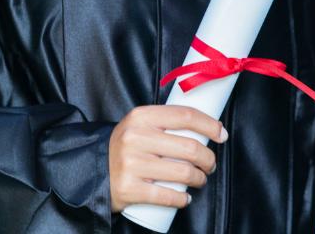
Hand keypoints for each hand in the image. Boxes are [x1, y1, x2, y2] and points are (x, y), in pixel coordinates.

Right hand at [108, 104, 227, 213]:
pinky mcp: (129, 189)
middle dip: (208, 158)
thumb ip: (164, 121)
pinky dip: (183, 199)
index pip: (184, 115)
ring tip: (199, 179)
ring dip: (200, 179)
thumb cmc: (125, 146)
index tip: (221, 134)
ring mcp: (132, 164)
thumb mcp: (139, 124)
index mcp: (141, 116)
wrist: (93, 169)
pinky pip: (167, 196)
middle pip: (189, 147)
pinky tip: (185, 198)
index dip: (209, 125)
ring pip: (183, 173)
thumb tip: (204, 127)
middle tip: (209, 164)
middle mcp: (136, 137)